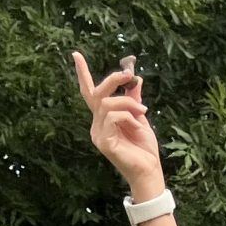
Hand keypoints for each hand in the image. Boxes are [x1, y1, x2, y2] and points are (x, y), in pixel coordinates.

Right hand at [72, 52, 164, 197]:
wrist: (149, 172)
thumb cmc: (144, 149)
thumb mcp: (140, 119)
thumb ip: (134, 100)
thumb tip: (136, 79)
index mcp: (103, 119)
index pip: (90, 93)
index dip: (83, 74)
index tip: (75, 54)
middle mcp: (97, 125)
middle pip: (97, 94)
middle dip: (113, 80)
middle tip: (130, 76)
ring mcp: (98, 134)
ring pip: (108, 103)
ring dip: (129, 103)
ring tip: (144, 112)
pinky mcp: (103, 142)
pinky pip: (113, 117)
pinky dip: (129, 117)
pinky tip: (138, 126)